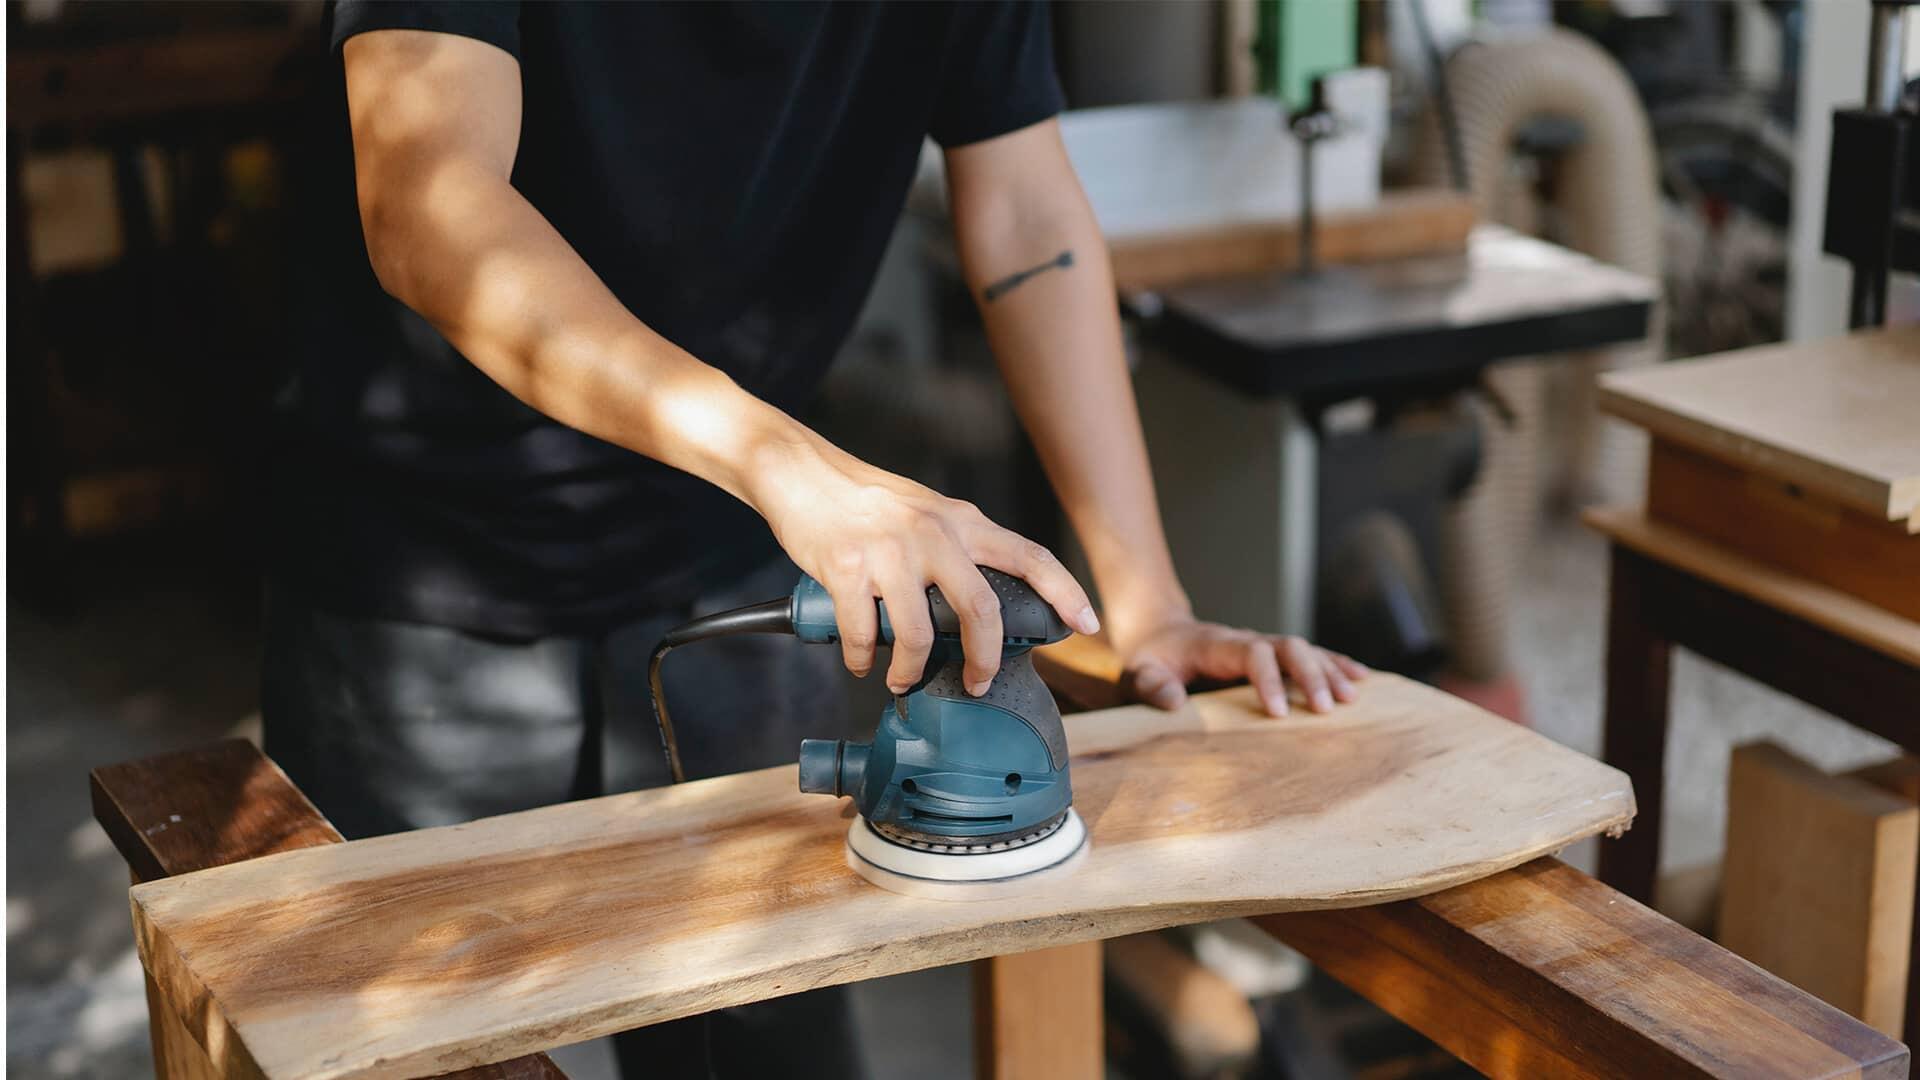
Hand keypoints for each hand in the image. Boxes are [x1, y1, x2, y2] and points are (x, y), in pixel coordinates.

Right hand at [750, 439, 1098, 695]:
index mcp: (961, 521)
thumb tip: (978, 604)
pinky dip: (862, 659)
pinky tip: (861, 660)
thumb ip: (956, 547)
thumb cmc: (863, 499)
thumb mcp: (926, 511)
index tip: (1087, 624)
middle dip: (983, 661)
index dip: (1065, 592)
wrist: (799, 471)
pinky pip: (862, 633)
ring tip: (901, 679)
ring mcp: (890, 552)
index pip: (1030, 556)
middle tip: (977, 683)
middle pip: (980, 611)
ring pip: (917, 635)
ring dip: (909, 671)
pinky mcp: (847, 568)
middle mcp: (933, 534)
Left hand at [1117, 617, 1367, 717]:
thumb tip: (1174, 702)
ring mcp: (1262, 645)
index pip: (1251, 653)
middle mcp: (1246, 639)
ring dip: (1328, 672)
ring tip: (1350, 699)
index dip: (1268, 679)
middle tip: (1326, 709)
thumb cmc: (1151, 658)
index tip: (1277, 713)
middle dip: (1309, 675)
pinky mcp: (1272, 655)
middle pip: (1288, 646)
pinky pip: (1309, 655)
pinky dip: (1334, 665)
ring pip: (1304, 649)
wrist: (1160, 633)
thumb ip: (1151, 685)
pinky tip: (1360, 679)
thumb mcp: (1139, 672)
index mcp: (1217, 645)